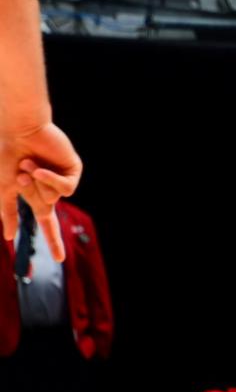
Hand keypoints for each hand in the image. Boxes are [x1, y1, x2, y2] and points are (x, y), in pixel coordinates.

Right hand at [0, 121, 81, 263]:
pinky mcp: (73, 170)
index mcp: (35, 195)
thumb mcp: (4, 188)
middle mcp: (50, 189)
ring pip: (54, 199)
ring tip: (28, 163)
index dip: (53, 240)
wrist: (19, 132)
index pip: (46, 223)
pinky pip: (67, 189)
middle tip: (20, 171)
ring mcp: (62, 180)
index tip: (60, 260)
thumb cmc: (7, 156)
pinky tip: (40, 167)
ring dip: (36, 183)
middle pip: (46, 209)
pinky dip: (51, 180)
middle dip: (29, 192)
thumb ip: (7, 212)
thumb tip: (10, 237)